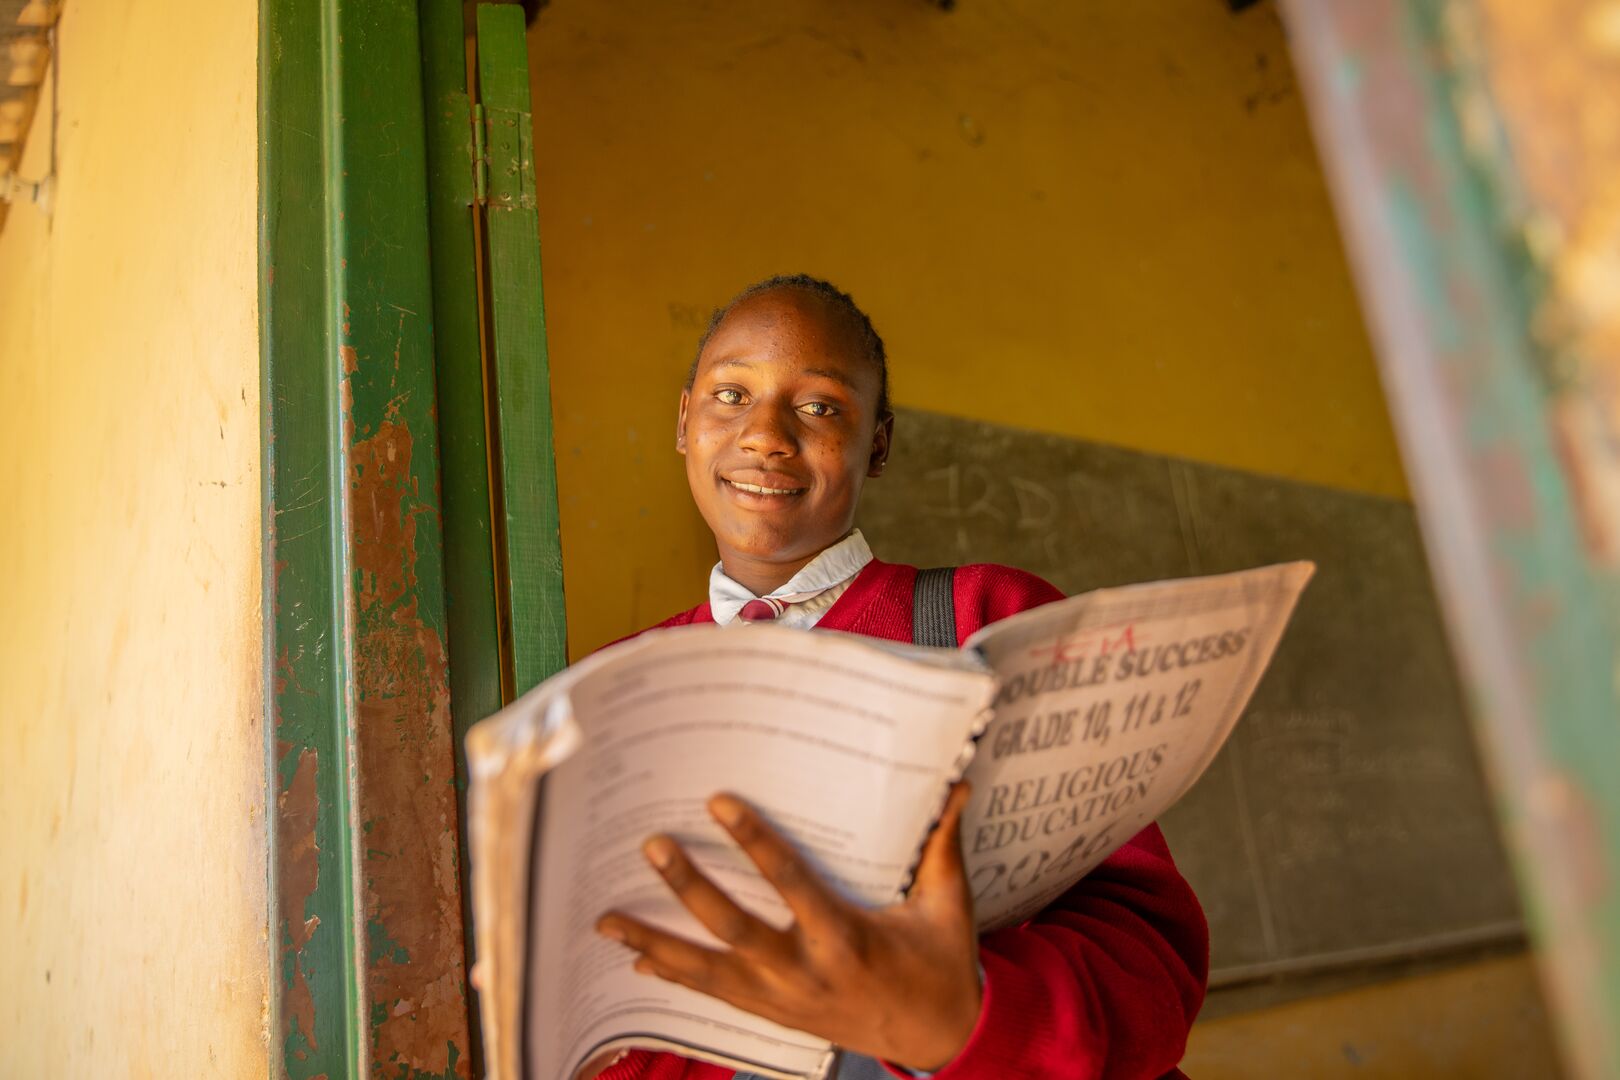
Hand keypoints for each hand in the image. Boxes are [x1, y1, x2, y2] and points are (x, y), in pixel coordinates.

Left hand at [596, 782, 982, 1072]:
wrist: (937, 1037)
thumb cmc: (940, 965)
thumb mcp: (948, 905)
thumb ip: (944, 844)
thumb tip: (958, 784)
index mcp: (847, 941)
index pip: (792, 885)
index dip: (755, 844)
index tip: (718, 803)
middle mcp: (806, 975)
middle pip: (734, 930)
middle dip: (688, 889)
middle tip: (652, 845)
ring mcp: (783, 1000)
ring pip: (707, 971)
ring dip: (655, 942)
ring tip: (606, 918)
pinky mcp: (773, 1014)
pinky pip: (714, 995)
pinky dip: (673, 975)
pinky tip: (637, 956)